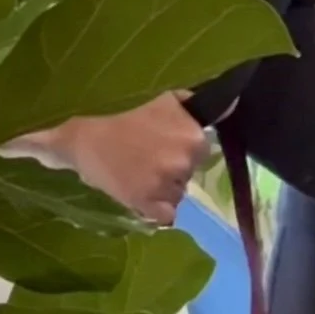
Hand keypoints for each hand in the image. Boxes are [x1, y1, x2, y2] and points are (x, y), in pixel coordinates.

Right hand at [53, 95, 210, 225]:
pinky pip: (166, 215)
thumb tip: (232, 102)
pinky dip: (154, 209)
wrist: (82, 135)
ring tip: (137, 173)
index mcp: (193, 134)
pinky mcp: (149, 205)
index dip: (181, 148)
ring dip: (163, 188)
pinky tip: (138, 192)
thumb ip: (193, 104)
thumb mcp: (163, 98)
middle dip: (172, 167)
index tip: (163, 144)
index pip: (201, 150)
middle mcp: (185, 159)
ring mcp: (168, 184)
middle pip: (189, 172)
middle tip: (146, 156)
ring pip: (177, 194)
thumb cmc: (120, 113)